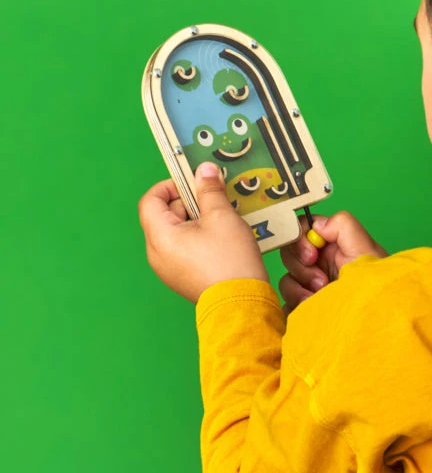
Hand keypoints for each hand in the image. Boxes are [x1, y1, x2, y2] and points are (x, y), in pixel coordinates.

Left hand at [138, 162, 267, 302]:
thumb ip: (209, 190)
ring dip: (195, 219)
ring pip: (175, 232)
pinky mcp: (181, 278)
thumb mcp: (221, 216)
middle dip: (188, 202)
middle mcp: (157, 253)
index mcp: (160, 236)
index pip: (151, 200)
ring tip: (221, 218)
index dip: (170, 185)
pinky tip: (221, 238)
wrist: (240, 302)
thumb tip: (204, 170)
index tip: (193, 182)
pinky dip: (197, 237)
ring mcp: (167, 269)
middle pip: (163, 216)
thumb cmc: (228, 258)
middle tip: (214, 198)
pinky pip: (183, 249)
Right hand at [279, 210, 387, 315]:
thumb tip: (317, 226)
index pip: (303, 231)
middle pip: (290, 253)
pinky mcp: (304, 308)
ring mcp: (310, 286)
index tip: (312, 255)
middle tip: (321, 281)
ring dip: (299, 288)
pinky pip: (286, 302)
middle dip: (301, 267)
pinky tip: (312, 308)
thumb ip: (343, 226)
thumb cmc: (375, 284)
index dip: (301, 240)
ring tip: (320, 296)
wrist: (374, 319)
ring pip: (287, 279)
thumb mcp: (365, 248)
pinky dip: (295, 303)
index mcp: (332, 245)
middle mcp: (319, 263)